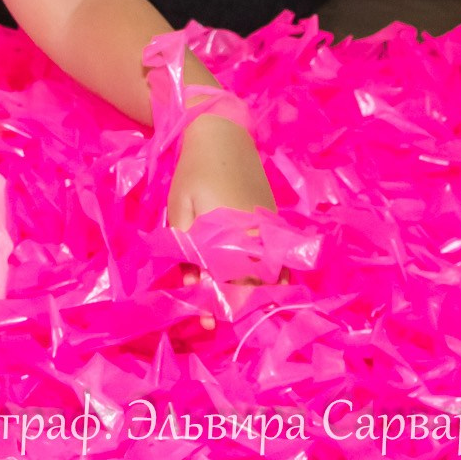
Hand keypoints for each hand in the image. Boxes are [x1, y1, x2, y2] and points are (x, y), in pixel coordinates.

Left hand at [168, 112, 277, 327]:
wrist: (222, 136)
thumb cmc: (193, 172)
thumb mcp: (180, 209)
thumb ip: (186, 247)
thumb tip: (193, 285)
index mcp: (231, 232)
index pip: (228, 280)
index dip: (217, 304)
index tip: (208, 323)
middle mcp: (257, 234)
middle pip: (252, 281)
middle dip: (237, 304)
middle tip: (219, 322)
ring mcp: (270, 228)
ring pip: (270, 272)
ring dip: (256, 293)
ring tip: (242, 310)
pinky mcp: (275, 221)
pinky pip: (279, 256)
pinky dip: (273, 274)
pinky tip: (266, 288)